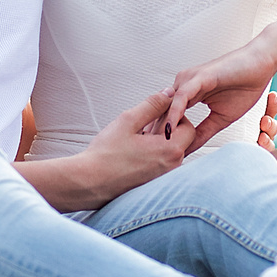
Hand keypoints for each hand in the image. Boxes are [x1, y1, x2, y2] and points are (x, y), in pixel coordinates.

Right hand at [29, 93, 191, 209]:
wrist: (89, 182)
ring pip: (172, 152)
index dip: (174, 115)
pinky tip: (135, 150)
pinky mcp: (153, 183)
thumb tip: (168, 93)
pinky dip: (154, 153)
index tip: (155, 113)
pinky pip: (162, 163)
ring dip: (160, 140)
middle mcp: (171, 166)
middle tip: (145, 124)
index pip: (188, 126)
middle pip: (183, 140)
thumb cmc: (106, 154)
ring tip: (138, 137)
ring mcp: (163, 177)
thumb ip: (152, 104)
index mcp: (170, 150)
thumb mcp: (128, 121)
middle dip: (168, 127)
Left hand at [162, 40, 276, 149]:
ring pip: (167, 105)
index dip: (158, 135)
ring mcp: (189, 80)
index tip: (152, 155)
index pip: (166, 116)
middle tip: (144, 156)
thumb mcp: (220, 118)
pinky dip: (174, 113)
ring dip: (159, 125)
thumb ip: (203, 132)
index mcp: (187, 94)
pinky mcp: (199, 77)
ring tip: (151, 147)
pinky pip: (182, 97)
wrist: (261, 65)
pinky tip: (169, 129)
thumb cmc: (244, 87)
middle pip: (161, 111)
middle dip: (153, 133)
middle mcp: (183, 85)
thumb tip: (187, 150)